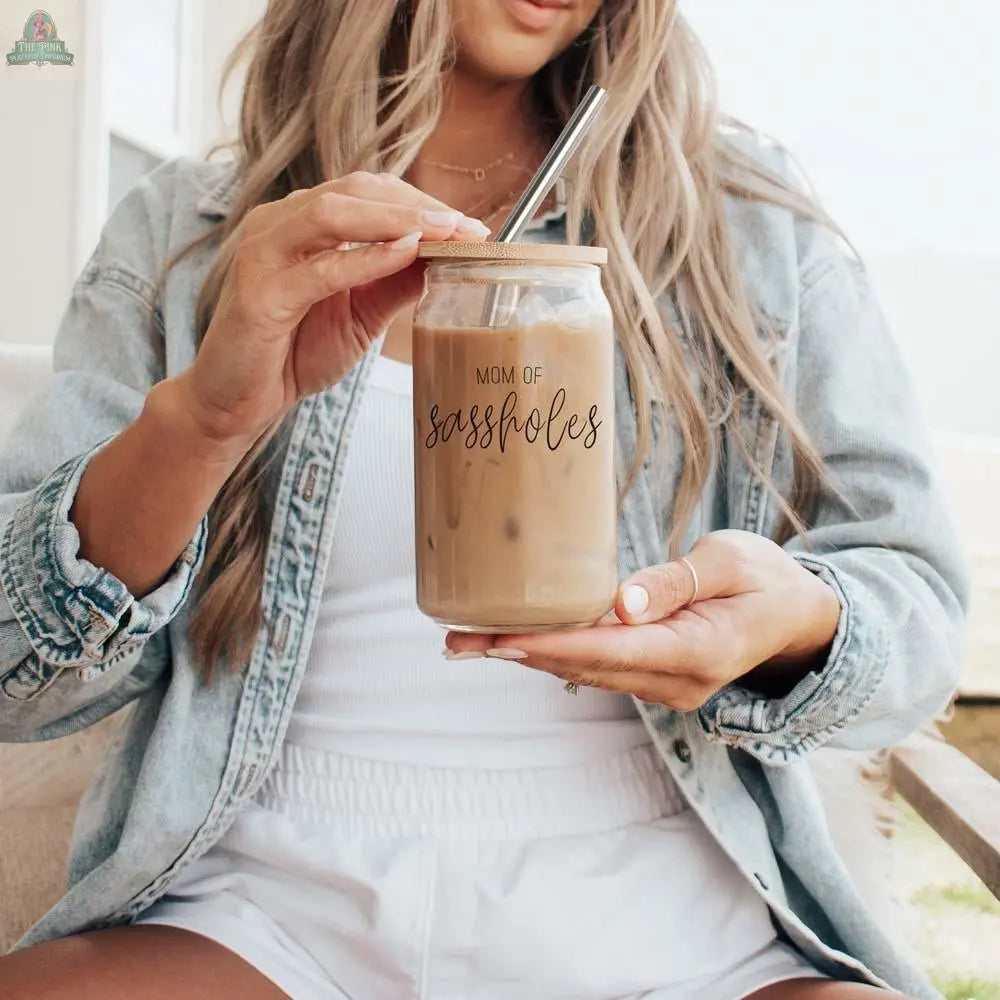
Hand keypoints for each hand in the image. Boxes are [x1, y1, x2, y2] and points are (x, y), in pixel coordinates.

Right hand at [176, 172, 488, 457]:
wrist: (238, 402)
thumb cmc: (293, 353)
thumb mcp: (359, 316)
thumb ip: (393, 284)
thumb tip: (442, 258)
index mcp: (299, 223)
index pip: (366, 192)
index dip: (420, 202)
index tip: (470, 226)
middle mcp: (277, 224)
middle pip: (354, 192)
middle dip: (417, 206)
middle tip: (467, 227)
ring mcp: (263, 254)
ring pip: (333, 214)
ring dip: (397, 221)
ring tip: (444, 234)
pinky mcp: (260, 293)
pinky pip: (320, 269)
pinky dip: (366, 259)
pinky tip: (405, 256)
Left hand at [445, 530, 841, 710]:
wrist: (798, 619)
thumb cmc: (767, 579)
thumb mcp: (732, 562)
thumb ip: (678, 582)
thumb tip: (622, 605)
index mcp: (699, 651)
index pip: (608, 650)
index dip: (548, 645)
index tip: (498, 639)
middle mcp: (677, 681)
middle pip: (583, 668)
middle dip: (518, 654)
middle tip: (456, 640)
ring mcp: (667, 687)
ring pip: (584, 673)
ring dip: (527, 657)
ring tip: (467, 642)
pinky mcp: (657, 677)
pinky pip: (598, 669)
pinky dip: (553, 654)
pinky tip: (516, 642)